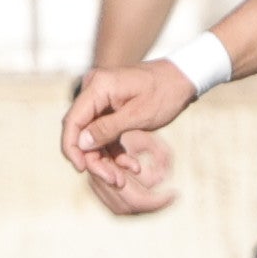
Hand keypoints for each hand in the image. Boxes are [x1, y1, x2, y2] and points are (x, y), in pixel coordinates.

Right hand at [62, 61, 197, 214]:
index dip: (72, 148)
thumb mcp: (138, 115)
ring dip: (106, 158)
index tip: (82, 169)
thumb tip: (81, 144)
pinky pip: (104, 133)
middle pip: (81, 131)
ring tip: (124, 178)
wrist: (184, 78)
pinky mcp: (109, 107)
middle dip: (94, 158)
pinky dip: (114, 150)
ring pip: (93, 136)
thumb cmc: (165, 93)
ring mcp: (101, 98)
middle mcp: (94, 90)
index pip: (72, 121)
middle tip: (114, 180)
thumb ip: (108, 129)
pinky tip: (132, 165)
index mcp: (98, 87)